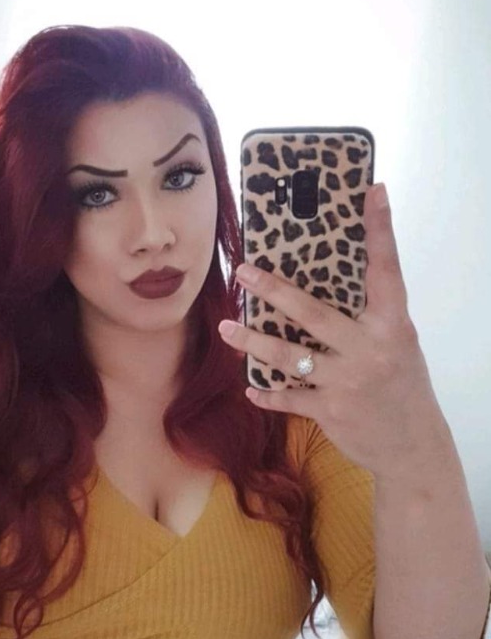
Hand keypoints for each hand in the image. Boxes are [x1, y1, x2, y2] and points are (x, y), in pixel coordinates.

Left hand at [218, 183, 449, 478]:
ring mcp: (348, 381)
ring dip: (253, 342)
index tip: (372, 193)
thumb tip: (328, 282)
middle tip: (244, 272)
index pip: (386, 270)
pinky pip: (289, 397)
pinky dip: (268, 393)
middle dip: (274, 292)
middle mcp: (369, 349)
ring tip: (225, 329)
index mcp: (391, 325)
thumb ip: (369, 317)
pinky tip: (250, 388)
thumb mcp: (397, 343)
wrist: (412, 445)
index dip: (380, 230)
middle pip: (314, 314)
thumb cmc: (401, 385)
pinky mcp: (330, 411)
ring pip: (290, 356)